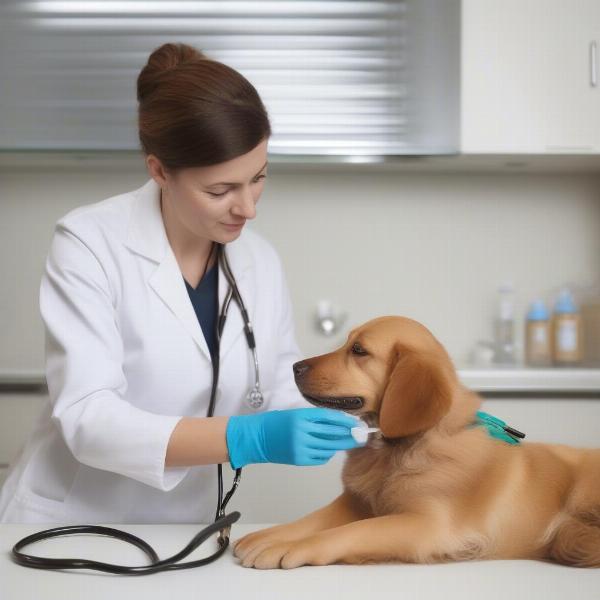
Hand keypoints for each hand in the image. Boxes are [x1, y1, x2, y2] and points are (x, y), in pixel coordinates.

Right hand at [225, 407, 359, 467]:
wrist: (256, 438)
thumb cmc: (275, 422)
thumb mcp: (295, 414)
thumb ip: (314, 418)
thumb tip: (338, 423)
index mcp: (301, 416)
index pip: (330, 417)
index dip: (345, 421)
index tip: (357, 422)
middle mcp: (302, 431)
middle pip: (333, 434)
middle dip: (349, 435)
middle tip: (361, 435)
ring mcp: (301, 447)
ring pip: (329, 447)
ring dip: (340, 445)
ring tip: (349, 443)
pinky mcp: (299, 459)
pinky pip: (320, 457)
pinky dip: (327, 453)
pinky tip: (330, 450)